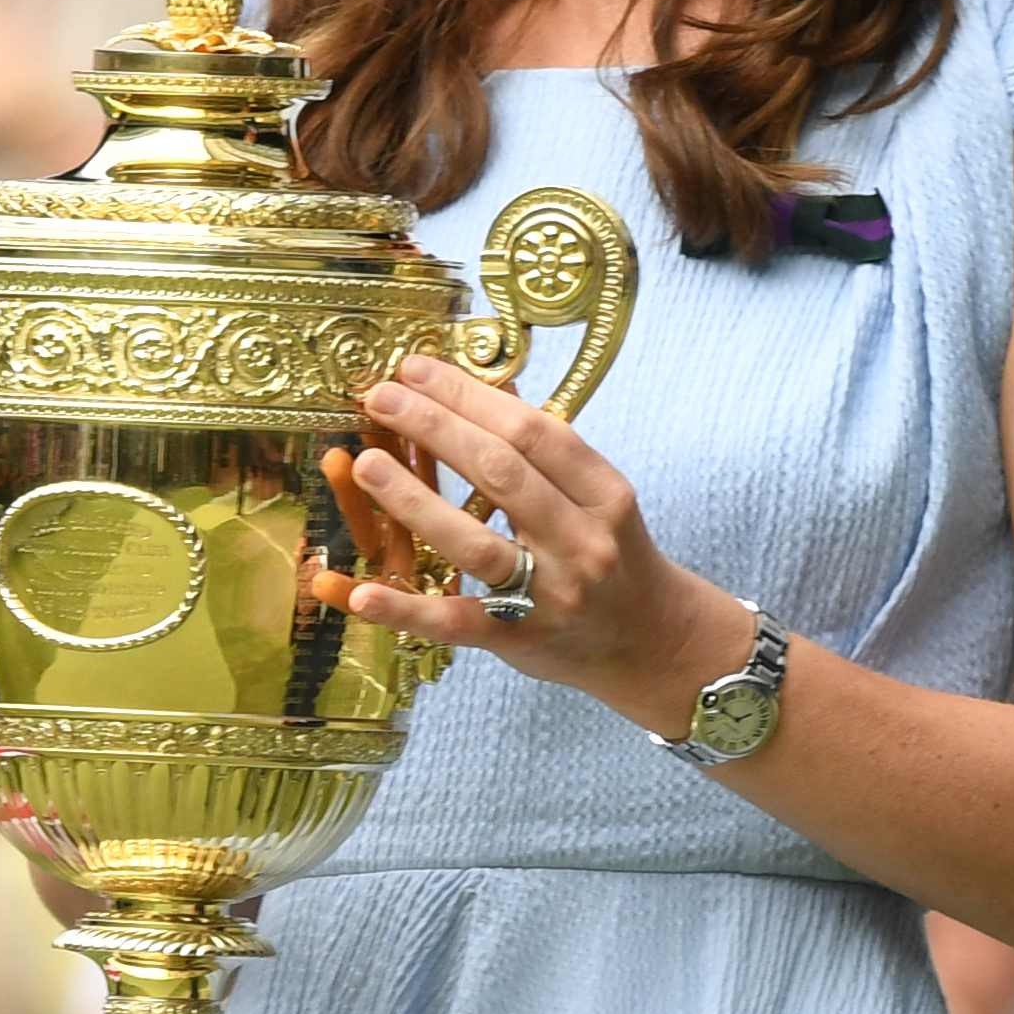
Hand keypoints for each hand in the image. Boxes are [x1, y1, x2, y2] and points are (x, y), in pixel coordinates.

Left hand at [345, 357, 741, 735]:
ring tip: (366, 463)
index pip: (533, 431)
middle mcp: (581, 542)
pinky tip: (362, 593)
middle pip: (502, 473)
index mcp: (605, 494)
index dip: (470, 395)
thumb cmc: (616, 559)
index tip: (417, 369)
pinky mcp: (518, 641)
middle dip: (436, 427)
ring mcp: (550, 596)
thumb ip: (545, 448)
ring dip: (415, 501)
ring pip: (475, 543)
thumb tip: (487, 382)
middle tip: (382, 397)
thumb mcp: (598, 495)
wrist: (652, 643)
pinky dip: (406, 610)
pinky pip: (455, 622)